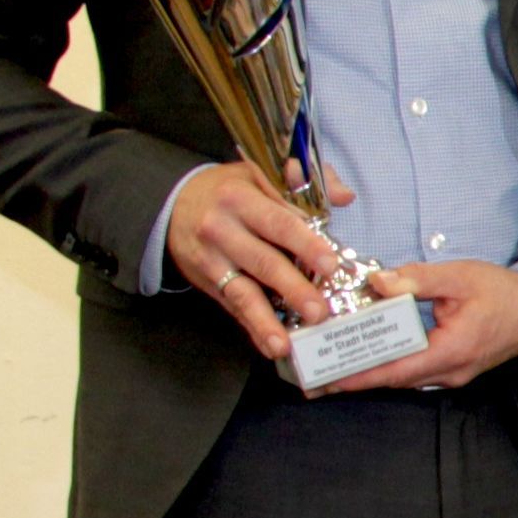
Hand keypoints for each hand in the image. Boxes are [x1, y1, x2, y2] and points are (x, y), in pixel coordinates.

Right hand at [170, 160, 353, 363]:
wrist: (173, 203)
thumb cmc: (230, 189)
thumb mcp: (260, 172)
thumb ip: (305, 181)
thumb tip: (344, 197)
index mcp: (241, 199)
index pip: (279, 224)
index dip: (305, 245)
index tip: (330, 265)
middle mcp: (222, 230)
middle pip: (263, 262)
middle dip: (293, 289)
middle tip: (320, 312)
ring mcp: (212, 260)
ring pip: (243, 292)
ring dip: (266, 321)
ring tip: (286, 343)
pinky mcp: (208, 282)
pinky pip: (232, 307)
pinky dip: (252, 327)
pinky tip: (270, 345)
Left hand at [324, 259, 517, 391]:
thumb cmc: (504, 292)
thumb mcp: (460, 277)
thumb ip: (417, 278)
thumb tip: (376, 281)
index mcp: (451, 350)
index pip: (395, 369)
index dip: (359, 376)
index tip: (327, 379)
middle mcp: (450, 371)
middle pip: (394, 378)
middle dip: (354, 376)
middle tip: (315, 374)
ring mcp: (454, 374)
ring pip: (403, 378)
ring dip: (370, 373)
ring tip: (334, 365)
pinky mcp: (455, 369)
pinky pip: (415, 372)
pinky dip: (389, 366)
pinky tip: (369, 356)